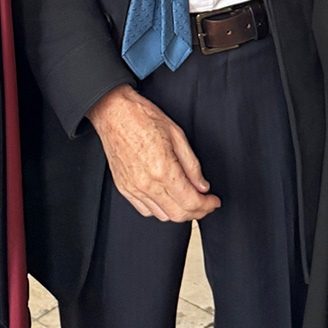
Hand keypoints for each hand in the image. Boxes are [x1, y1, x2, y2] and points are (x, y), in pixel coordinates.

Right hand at [86, 85, 220, 221]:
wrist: (114, 112)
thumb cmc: (143, 117)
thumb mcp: (177, 134)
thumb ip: (192, 165)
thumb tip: (202, 185)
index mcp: (163, 168)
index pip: (191, 201)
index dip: (207, 205)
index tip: (213, 201)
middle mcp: (147, 183)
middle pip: (178, 214)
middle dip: (197, 212)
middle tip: (205, 203)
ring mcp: (133, 187)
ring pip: (162, 215)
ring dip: (179, 212)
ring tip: (187, 199)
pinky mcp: (123, 187)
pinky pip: (145, 210)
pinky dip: (160, 209)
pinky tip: (166, 198)